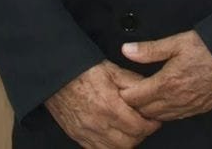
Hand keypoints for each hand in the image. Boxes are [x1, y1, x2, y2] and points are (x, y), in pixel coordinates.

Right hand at [44, 61, 159, 148]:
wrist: (57, 76)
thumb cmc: (84, 70)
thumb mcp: (113, 70)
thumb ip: (133, 82)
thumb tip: (149, 91)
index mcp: (109, 106)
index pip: (138, 127)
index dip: (151, 125)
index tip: (154, 120)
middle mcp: (97, 123)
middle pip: (129, 143)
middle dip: (141, 135)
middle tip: (144, 124)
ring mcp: (86, 132)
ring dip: (126, 142)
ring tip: (130, 130)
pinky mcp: (77, 136)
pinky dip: (109, 147)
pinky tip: (113, 135)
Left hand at [119, 30, 211, 121]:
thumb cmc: (209, 48)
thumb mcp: (178, 42)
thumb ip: (150, 49)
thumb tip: (126, 50)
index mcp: (166, 83)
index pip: (134, 97)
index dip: (123, 92)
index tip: (120, 85)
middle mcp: (175, 100)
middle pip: (143, 111)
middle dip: (133, 103)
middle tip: (129, 91)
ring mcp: (187, 107)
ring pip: (158, 117)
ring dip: (148, 110)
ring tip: (144, 97)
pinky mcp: (198, 110)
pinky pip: (174, 118)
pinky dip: (164, 113)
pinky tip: (164, 102)